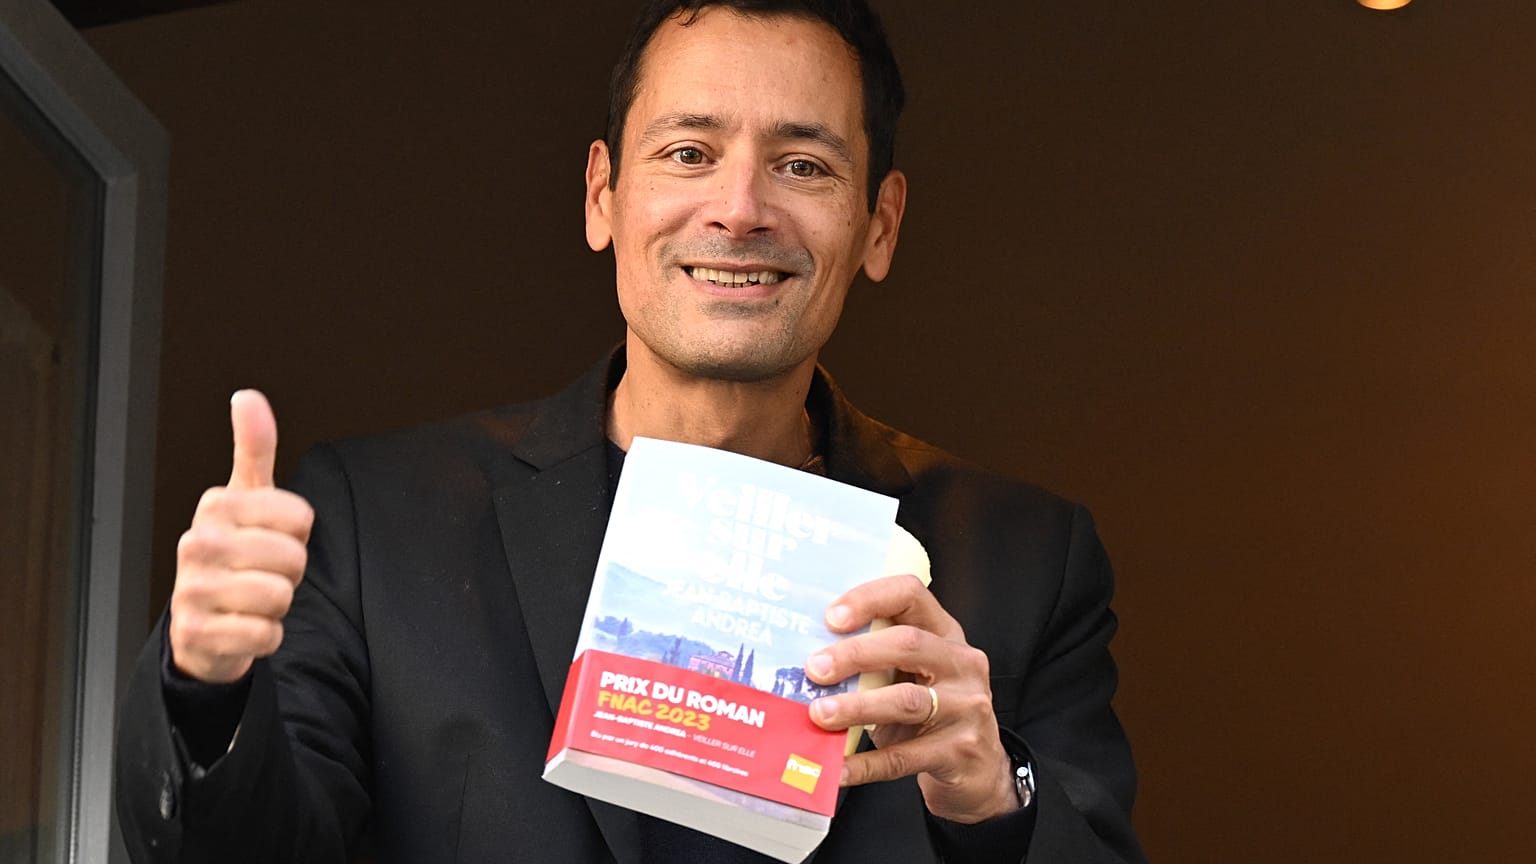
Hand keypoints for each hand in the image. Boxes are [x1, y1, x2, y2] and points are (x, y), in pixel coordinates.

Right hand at [168, 390, 313, 682]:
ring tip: (251, 599)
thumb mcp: (245, 497)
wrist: (200, 624)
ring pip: (281, 596)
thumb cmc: (233, 553)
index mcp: (215, 505)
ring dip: (278, 605)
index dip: (298, 533)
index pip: (300, 516)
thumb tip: (248, 397)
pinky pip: (266, 635)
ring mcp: (191, 590)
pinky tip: (243, 627)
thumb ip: (254, 448)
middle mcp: (196, 543)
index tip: (271, 536)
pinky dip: (265, 636)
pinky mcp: (197, 634)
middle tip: (262, 572)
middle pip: (293, 558)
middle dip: (290, 572)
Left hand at [806, 574, 1016, 822]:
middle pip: (907, 643)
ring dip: (856, 707)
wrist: (978, 767)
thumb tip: (808, 661)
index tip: (831, 618)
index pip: (910, 594)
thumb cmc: (930, 712)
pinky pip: (904, 757)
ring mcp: (966, 707)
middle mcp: (962, 663)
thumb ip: (875, 660)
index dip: (869, 599)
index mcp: (945, 633)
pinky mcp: (960, 750)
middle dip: (854, 654)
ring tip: (820, 714)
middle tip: (814, 670)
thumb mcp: (911, 675)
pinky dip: (866, 763)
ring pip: (906, 700)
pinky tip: (839, 768)